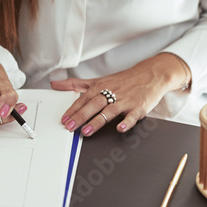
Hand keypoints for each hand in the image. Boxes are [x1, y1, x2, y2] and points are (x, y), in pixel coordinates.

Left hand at [50, 53, 188, 135]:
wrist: (150, 74)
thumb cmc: (123, 80)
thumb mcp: (98, 80)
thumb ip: (76, 84)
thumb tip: (55, 84)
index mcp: (101, 87)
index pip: (84, 99)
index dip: (73, 109)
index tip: (64, 119)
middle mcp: (112, 93)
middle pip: (94, 104)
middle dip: (81, 116)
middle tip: (70, 127)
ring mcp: (125, 101)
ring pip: (109, 111)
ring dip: (98, 121)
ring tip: (87, 131)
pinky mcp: (138, 107)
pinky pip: (132, 116)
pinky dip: (126, 122)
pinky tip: (119, 128)